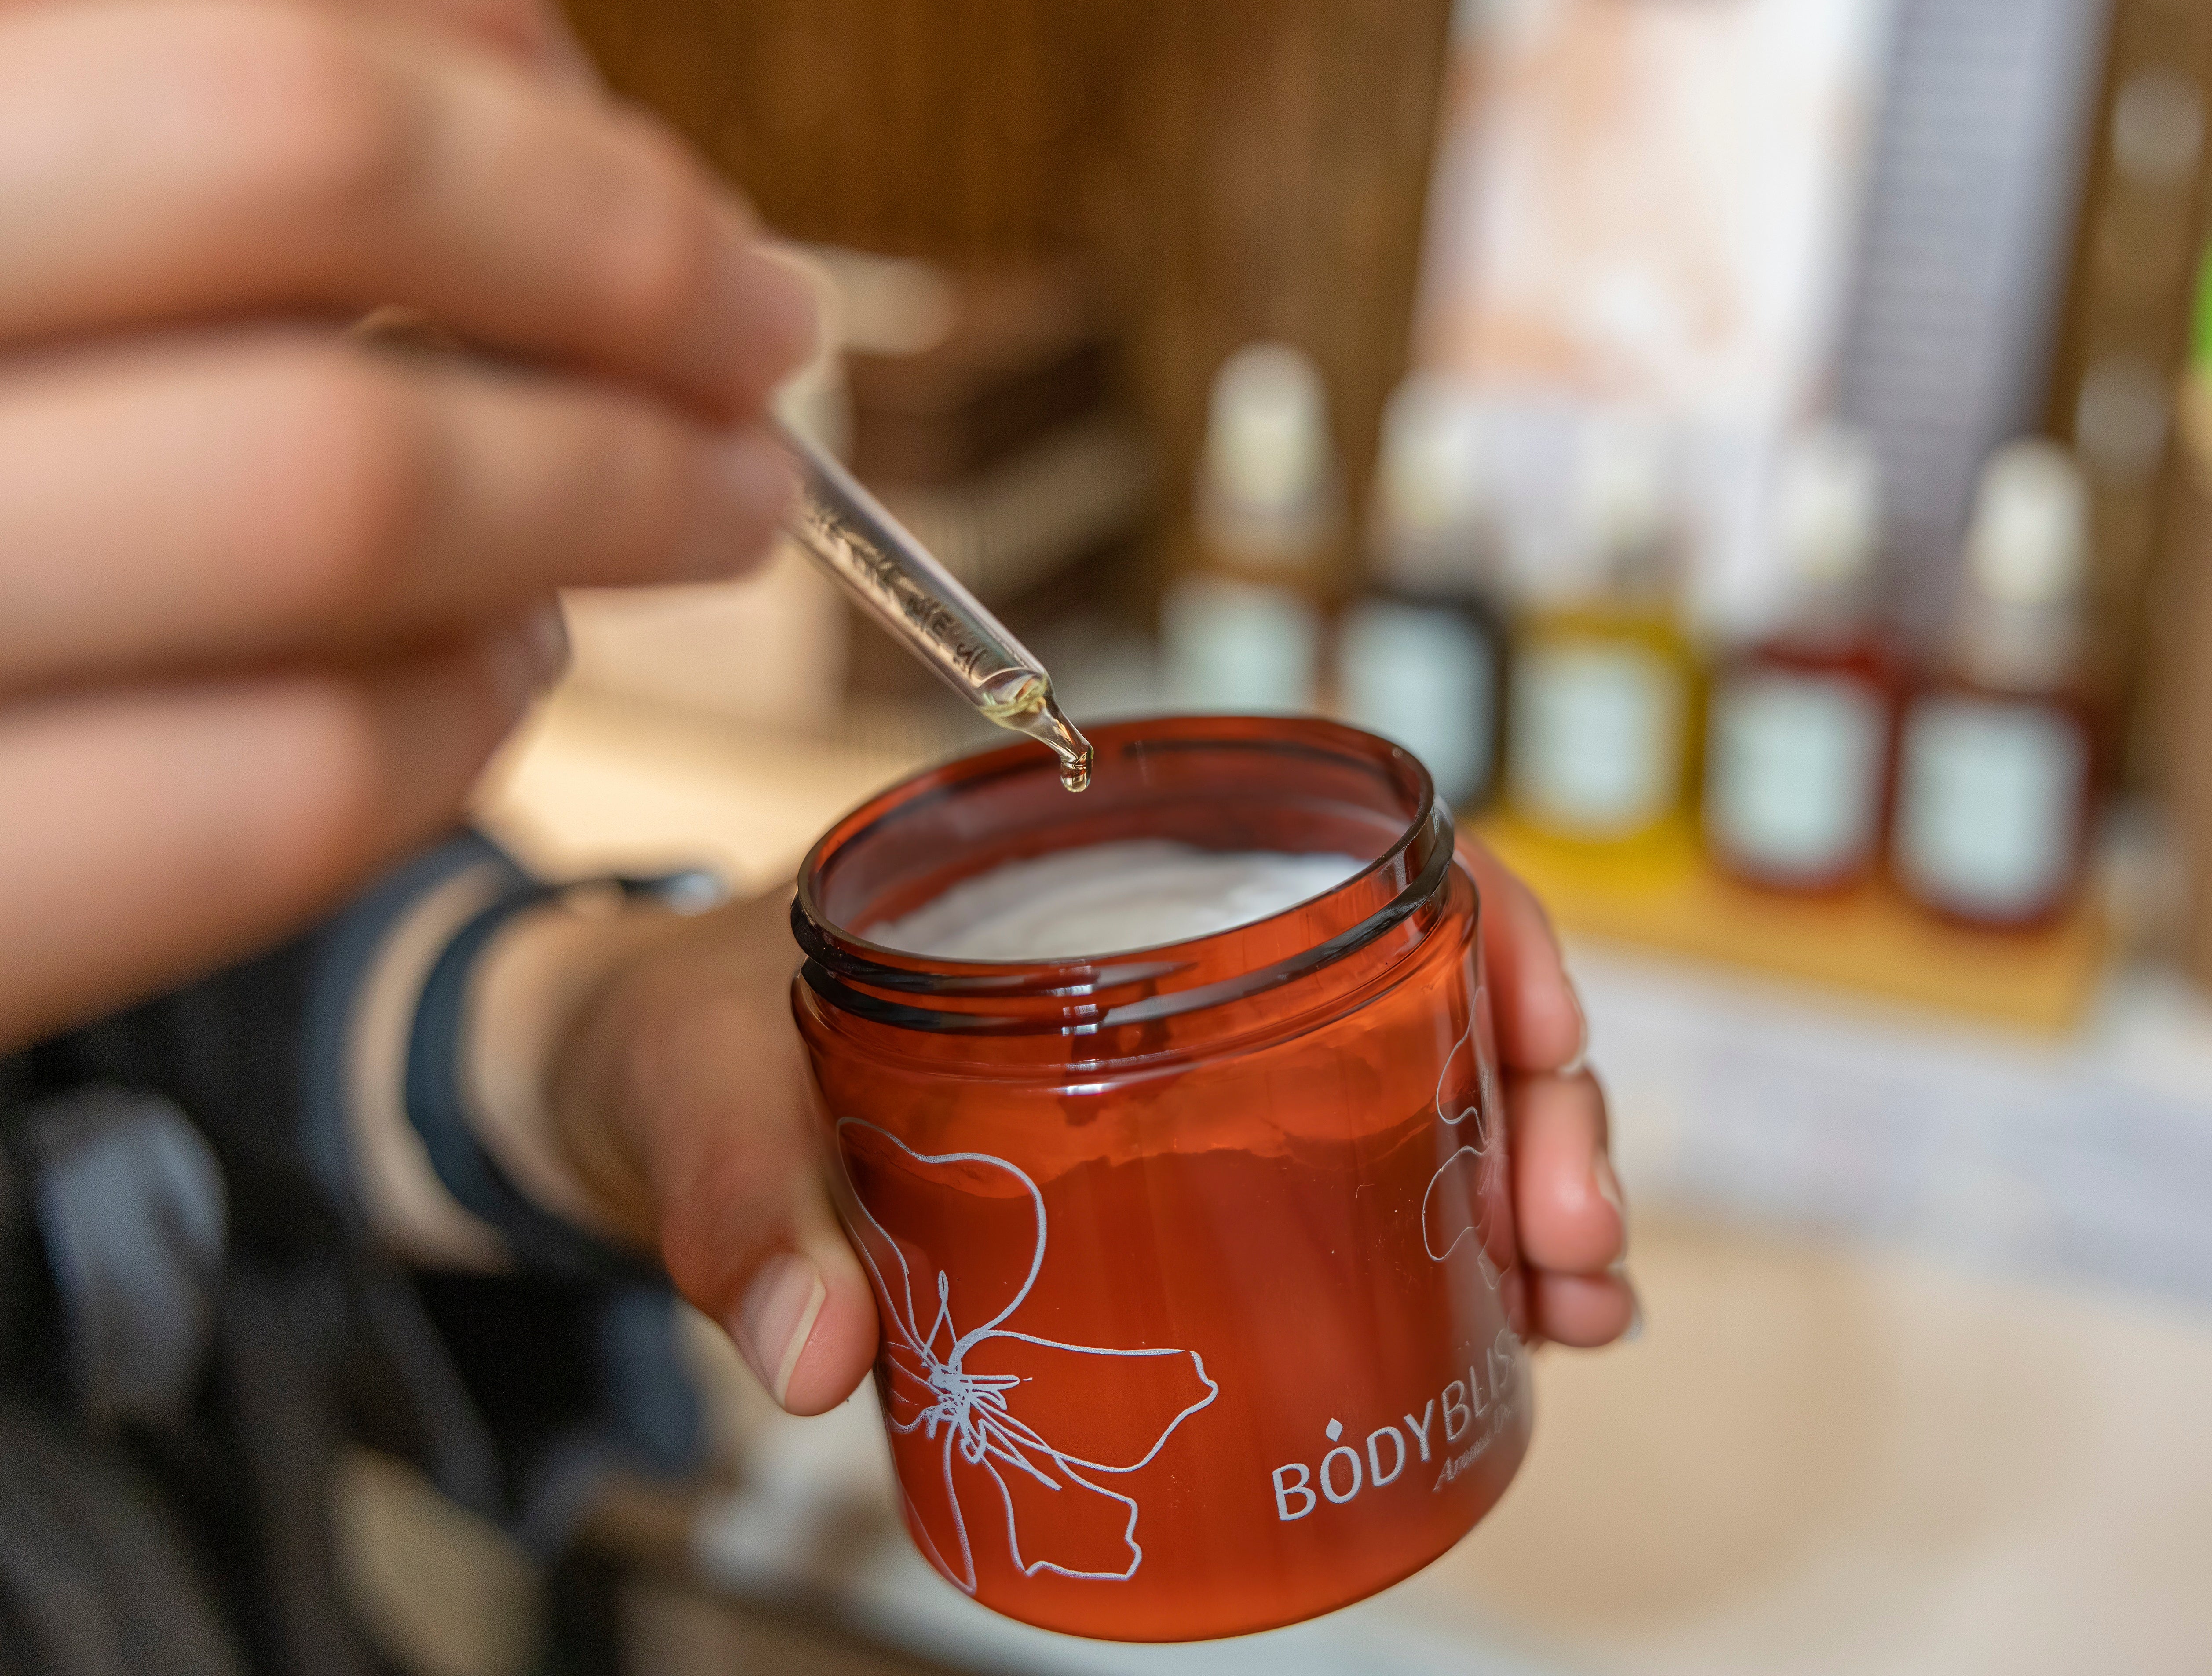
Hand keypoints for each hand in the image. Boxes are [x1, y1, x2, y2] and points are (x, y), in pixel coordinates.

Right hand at [0, 0, 815, 1078]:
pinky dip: (461, 719)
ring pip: (326, 474)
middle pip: (286, 148)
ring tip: (712, 505)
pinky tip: (507, 674)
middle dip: (616, 242)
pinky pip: (273, 783)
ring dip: (612, 486)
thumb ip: (163, 159)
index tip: (599, 115)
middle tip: (755, 332)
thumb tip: (536, 116)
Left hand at [533, 843, 1635, 1416]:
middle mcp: (1169, 951)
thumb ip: (745, 1212)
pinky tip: (1514, 1324)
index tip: (1541, 1048)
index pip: (1347, 854)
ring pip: (1412, 1093)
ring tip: (1578, 1305)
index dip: (1484, 934)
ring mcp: (1185, 1064)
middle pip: (1422, 987)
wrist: (633, 1095)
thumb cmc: (675, 1044)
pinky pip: (1342, 1188)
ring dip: (1520, 1191)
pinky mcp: (1168, 1173)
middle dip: (1537, 1104)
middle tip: (1574, 1243)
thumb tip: (816, 1356)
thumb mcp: (701, 1099)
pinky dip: (1445, 1252)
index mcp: (1088, 868)